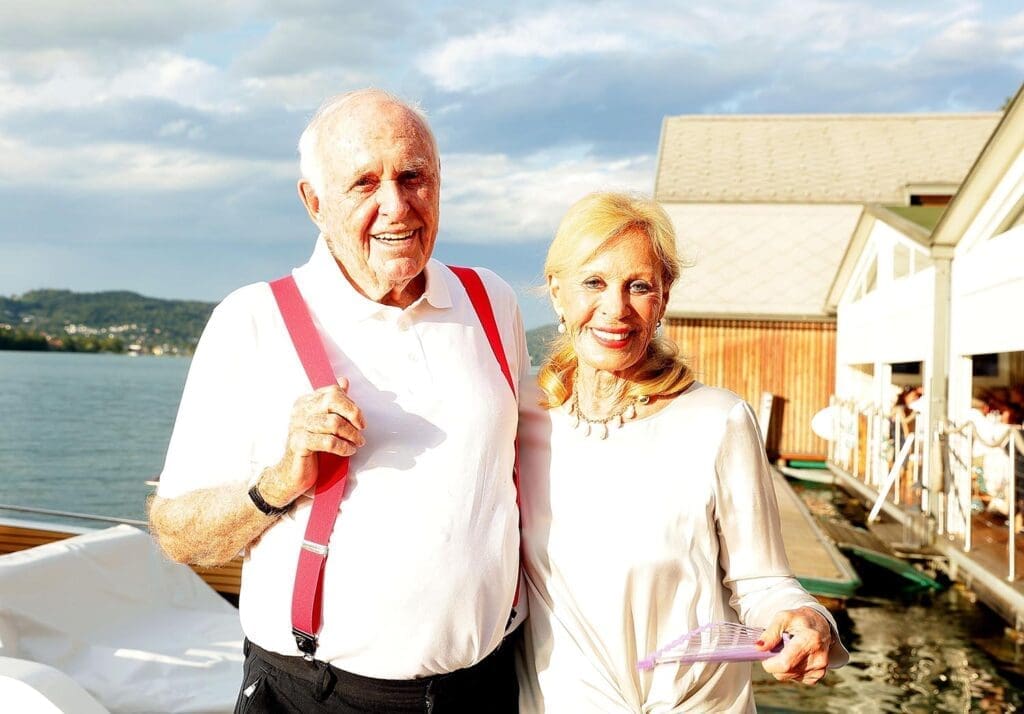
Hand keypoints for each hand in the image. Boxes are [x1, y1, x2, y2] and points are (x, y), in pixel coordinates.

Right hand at [257, 379, 365, 506]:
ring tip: (357, 443)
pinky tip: (348, 451)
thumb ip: (334, 403)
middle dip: (353, 414)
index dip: (350, 404)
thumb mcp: (324, 422)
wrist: (292, 474)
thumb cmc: (312, 447)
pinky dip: (343, 447)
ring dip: (351, 434)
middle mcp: (300, 411)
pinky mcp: (299, 444)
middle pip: (332, 400)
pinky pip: (329, 442)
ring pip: (334, 423)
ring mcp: (298, 426)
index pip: (333, 392)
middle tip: (361, 428)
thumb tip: (343, 381)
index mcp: (306, 402)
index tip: (359, 420)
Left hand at [757, 606, 832, 684]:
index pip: (785, 663)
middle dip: (774, 663)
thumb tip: (758, 647)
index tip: (764, 654)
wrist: (821, 625)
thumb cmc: (800, 620)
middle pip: (785, 672)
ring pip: (788, 676)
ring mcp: (819, 668)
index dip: (770, 663)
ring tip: (788, 650)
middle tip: (776, 648)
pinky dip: (791, 669)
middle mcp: (818, 657)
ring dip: (782, 666)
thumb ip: (770, 633)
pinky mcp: (818, 675)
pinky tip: (795, 657)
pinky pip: (795, 678)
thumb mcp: (783, 618)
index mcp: (810, 640)